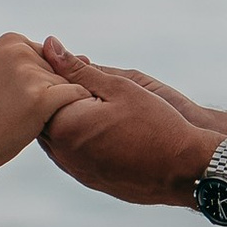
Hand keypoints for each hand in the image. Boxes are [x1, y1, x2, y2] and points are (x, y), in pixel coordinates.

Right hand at [0, 33, 93, 172]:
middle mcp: (22, 50)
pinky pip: (76, 99)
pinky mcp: (41, 97)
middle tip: (14, 113)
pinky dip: (71, 114)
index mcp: (12, 40)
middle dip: (47, 97)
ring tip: (21, 121)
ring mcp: (31, 73)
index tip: (11, 101)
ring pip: (69, 88)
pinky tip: (40, 125)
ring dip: (55, 109)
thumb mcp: (5, 78)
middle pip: (60, 74)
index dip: (38, 87)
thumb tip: (89, 59)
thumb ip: (41, 67)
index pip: (49, 60)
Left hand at [34, 43, 217, 205]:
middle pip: (45, 117)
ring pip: (56, 138)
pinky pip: (72, 154)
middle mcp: (64, 153)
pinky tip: (95, 124)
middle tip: (72, 77)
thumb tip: (49, 45)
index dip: (51, 74)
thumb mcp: (119, 86)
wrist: (184, 169)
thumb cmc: (156, 123)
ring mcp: (76, 170)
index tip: (66, 62)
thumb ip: (78, 69)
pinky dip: (77, 137)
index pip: (41, 94)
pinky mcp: (90, 180)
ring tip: (86, 98)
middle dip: (55, 96)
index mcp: (65, 126)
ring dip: (66, 117)